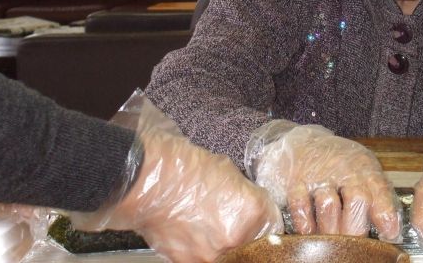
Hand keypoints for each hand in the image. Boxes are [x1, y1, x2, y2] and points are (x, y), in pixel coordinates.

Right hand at [71, 97, 282, 262]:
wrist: (149, 181)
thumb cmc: (186, 169)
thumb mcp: (230, 172)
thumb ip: (246, 195)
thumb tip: (249, 205)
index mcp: (252, 212)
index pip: (273, 224)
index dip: (265, 218)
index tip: (260, 216)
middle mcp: (236, 238)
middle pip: (254, 244)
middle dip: (247, 233)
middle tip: (232, 220)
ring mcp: (211, 254)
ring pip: (229, 254)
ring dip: (224, 244)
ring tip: (209, 225)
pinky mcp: (187, 262)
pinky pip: (204, 257)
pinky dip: (201, 248)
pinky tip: (194, 231)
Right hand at [245, 120, 401, 240]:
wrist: (305, 140)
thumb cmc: (340, 162)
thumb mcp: (364, 169)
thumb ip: (378, 194)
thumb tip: (393, 230)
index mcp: (365, 168)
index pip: (380, 191)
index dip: (386, 216)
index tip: (388, 235)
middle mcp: (344, 169)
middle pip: (357, 200)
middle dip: (356, 228)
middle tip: (354, 246)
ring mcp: (319, 174)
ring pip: (329, 205)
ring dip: (330, 228)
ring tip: (330, 241)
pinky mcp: (297, 180)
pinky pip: (300, 205)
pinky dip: (305, 222)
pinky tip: (309, 231)